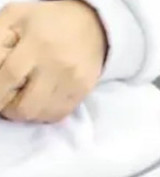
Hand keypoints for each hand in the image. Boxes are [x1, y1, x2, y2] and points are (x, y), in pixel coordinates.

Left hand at [0, 1, 107, 123]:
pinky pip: (59, 114)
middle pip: (28, 106)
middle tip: (6, 103)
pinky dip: (44, 114)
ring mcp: (72, 83)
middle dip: (11, 110)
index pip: (10, 75)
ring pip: (43, 114)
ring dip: (28, 113)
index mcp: (37, 43)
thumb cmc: (46, 21)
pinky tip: (39, 104)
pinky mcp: (83, 92)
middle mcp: (57, 66)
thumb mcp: (16, 17)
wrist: (89, 27)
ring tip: (22, 101)